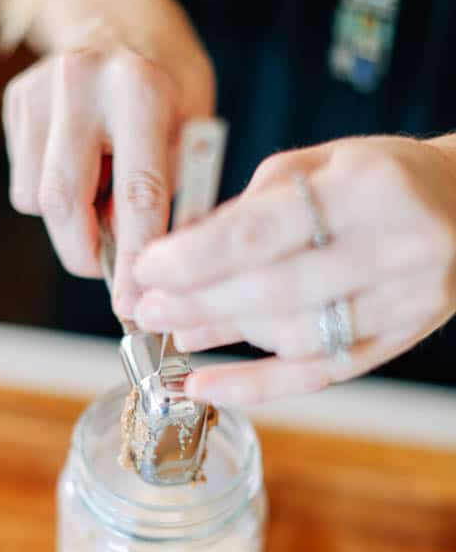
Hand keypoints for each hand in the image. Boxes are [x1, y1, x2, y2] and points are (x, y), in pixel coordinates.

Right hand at [2, 0, 213, 318]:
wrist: (120, 17)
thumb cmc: (169, 84)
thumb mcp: (193, 128)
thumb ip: (170, 191)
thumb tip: (141, 263)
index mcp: (141, 87)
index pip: (138, 194)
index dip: (135, 261)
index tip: (133, 307)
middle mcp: (82, 81)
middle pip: (65, 203)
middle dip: (86, 255)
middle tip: (108, 273)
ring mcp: (40, 89)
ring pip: (38, 200)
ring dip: (73, 222)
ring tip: (104, 191)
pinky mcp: (16, 101)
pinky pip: (25, 183)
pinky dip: (52, 196)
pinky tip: (81, 166)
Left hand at [133, 135, 455, 406]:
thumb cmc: (384, 179)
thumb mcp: (322, 164)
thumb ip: (254, 205)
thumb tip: (183, 255)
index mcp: (369, 187)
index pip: (266, 230)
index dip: (197, 257)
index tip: (149, 270)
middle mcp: (395, 248)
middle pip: (277, 291)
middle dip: (200, 303)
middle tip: (147, 309)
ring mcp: (404, 302)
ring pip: (296, 337)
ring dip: (225, 339)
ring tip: (176, 331)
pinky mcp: (399, 340)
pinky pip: (320, 374)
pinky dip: (257, 387)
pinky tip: (207, 387)